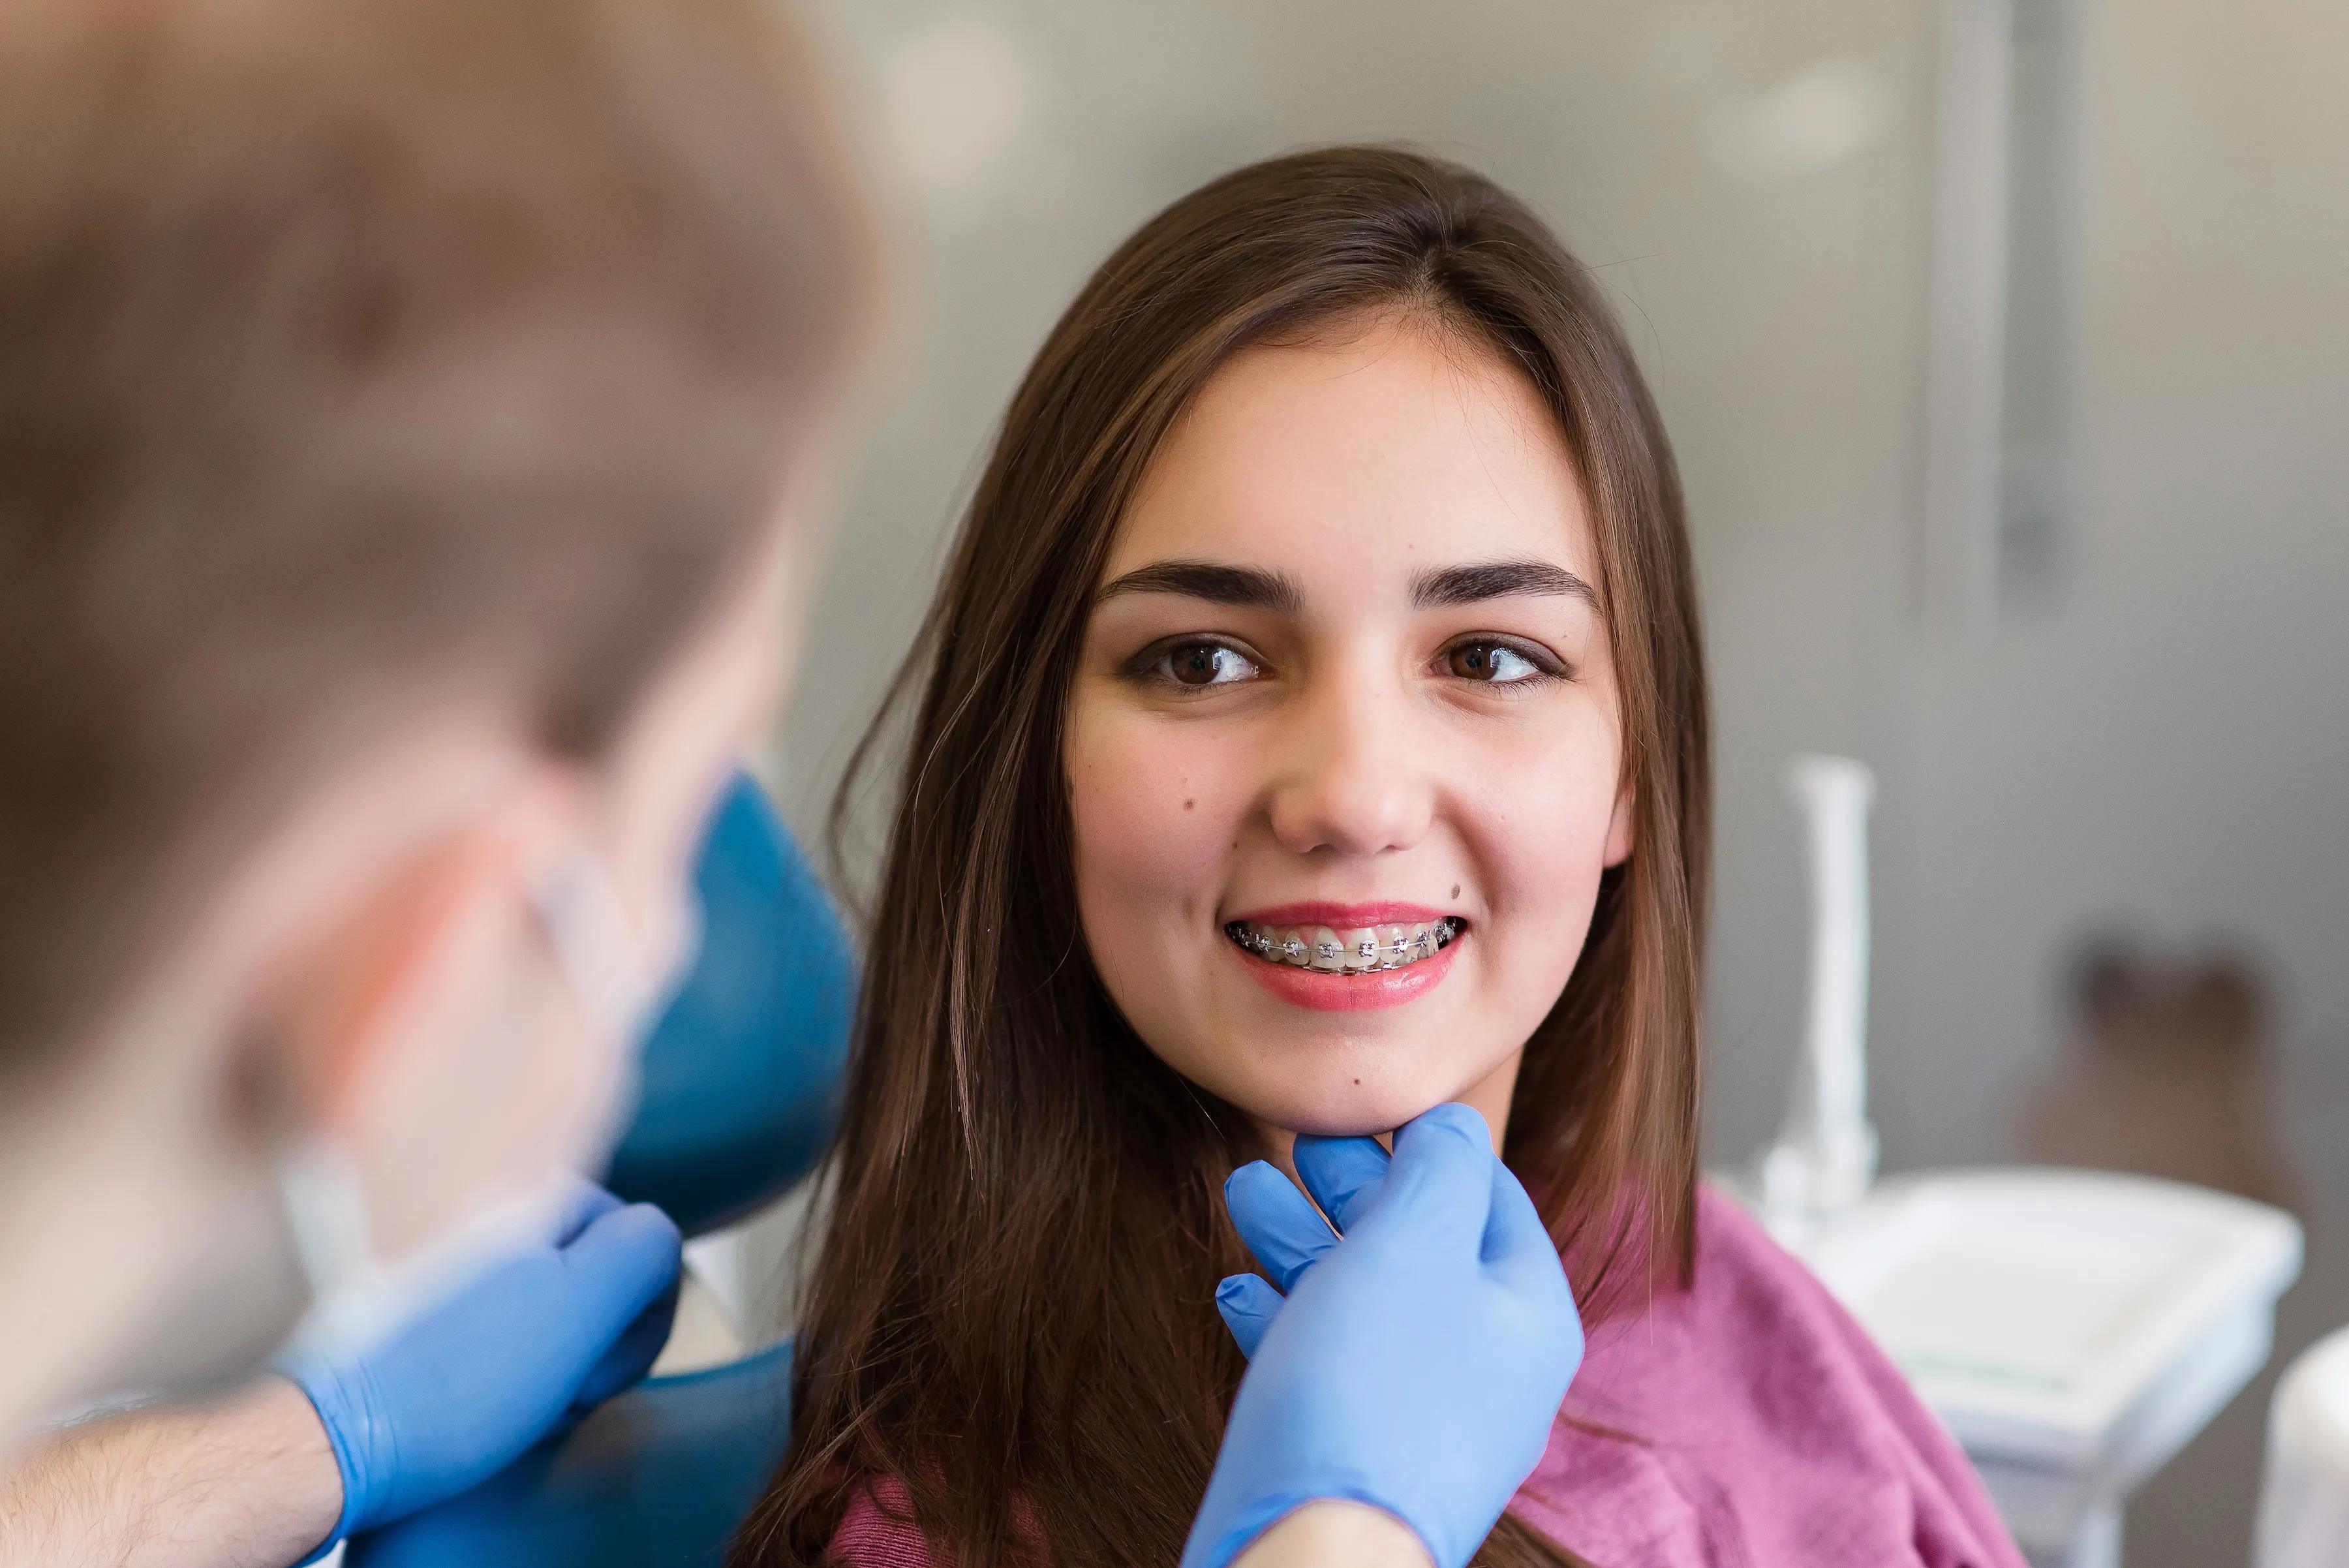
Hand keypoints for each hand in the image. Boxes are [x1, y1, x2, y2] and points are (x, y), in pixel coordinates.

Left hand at [283, 1177, 680, 1555]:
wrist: (318, 1440)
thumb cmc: (443, 1382)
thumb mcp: (583, 1304)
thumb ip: (646, 1247)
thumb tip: (654, 1240)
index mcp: (524, 1183)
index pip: (635, 1237)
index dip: (634, 1313)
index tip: (596, 1364)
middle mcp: (474, 1197)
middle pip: (585, 1268)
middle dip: (585, 1336)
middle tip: (550, 1388)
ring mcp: (432, 1245)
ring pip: (536, 1300)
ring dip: (540, 1357)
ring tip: (502, 1398)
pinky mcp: (398, 1296)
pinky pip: (482, 1326)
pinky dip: (488, 1365)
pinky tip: (465, 1398)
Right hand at [1183, 1104, 1582, 1567]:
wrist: (1318, 1553)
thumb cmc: (1371, 1388)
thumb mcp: (1414, 1243)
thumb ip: (1440, 1169)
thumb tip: (1453, 1126)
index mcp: (1526, 1313)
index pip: (1490, 1197)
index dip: (1423, 1145)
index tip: (1359, 1114)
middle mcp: (1488, 1369)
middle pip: (1421, 1248)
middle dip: (1350, 1190)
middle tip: (1292, 1145)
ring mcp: (1425, 1419)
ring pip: (1364, 1303)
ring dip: (1302, 1240)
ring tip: (1242, 1192)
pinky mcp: (1361, 1456)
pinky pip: (1329, 1369)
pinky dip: (1284, 1318)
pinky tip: (1235, 1292)